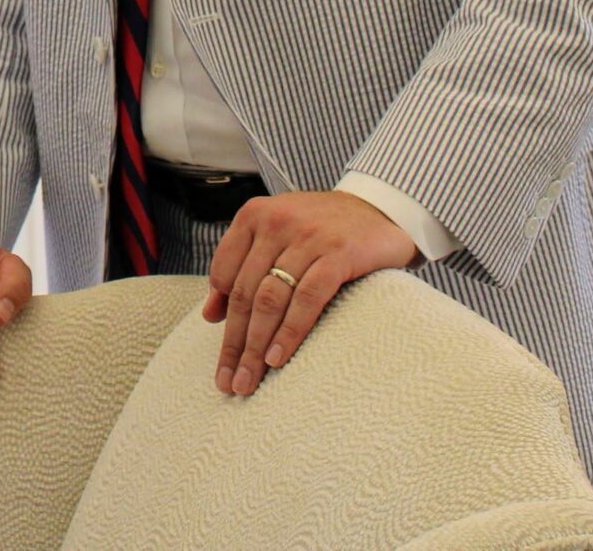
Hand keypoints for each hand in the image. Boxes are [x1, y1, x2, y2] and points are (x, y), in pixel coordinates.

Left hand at [202, 190, 417, 394]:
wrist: (382, 209)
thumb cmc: (324, 228)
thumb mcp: (278, 236)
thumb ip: (243, 267)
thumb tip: (210, 314)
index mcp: (254, 216)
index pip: (224, 273)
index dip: (221, 318)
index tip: (222, 355)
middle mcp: (276, 223)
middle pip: (244, 293)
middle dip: (234, 343)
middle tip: (227, 382)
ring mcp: (307, 237)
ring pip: (270, 299)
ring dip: (255, 346)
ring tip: (248, 380)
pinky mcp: (338, 254)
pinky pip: (307, 299)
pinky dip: (290, 331)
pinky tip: (278, 358)